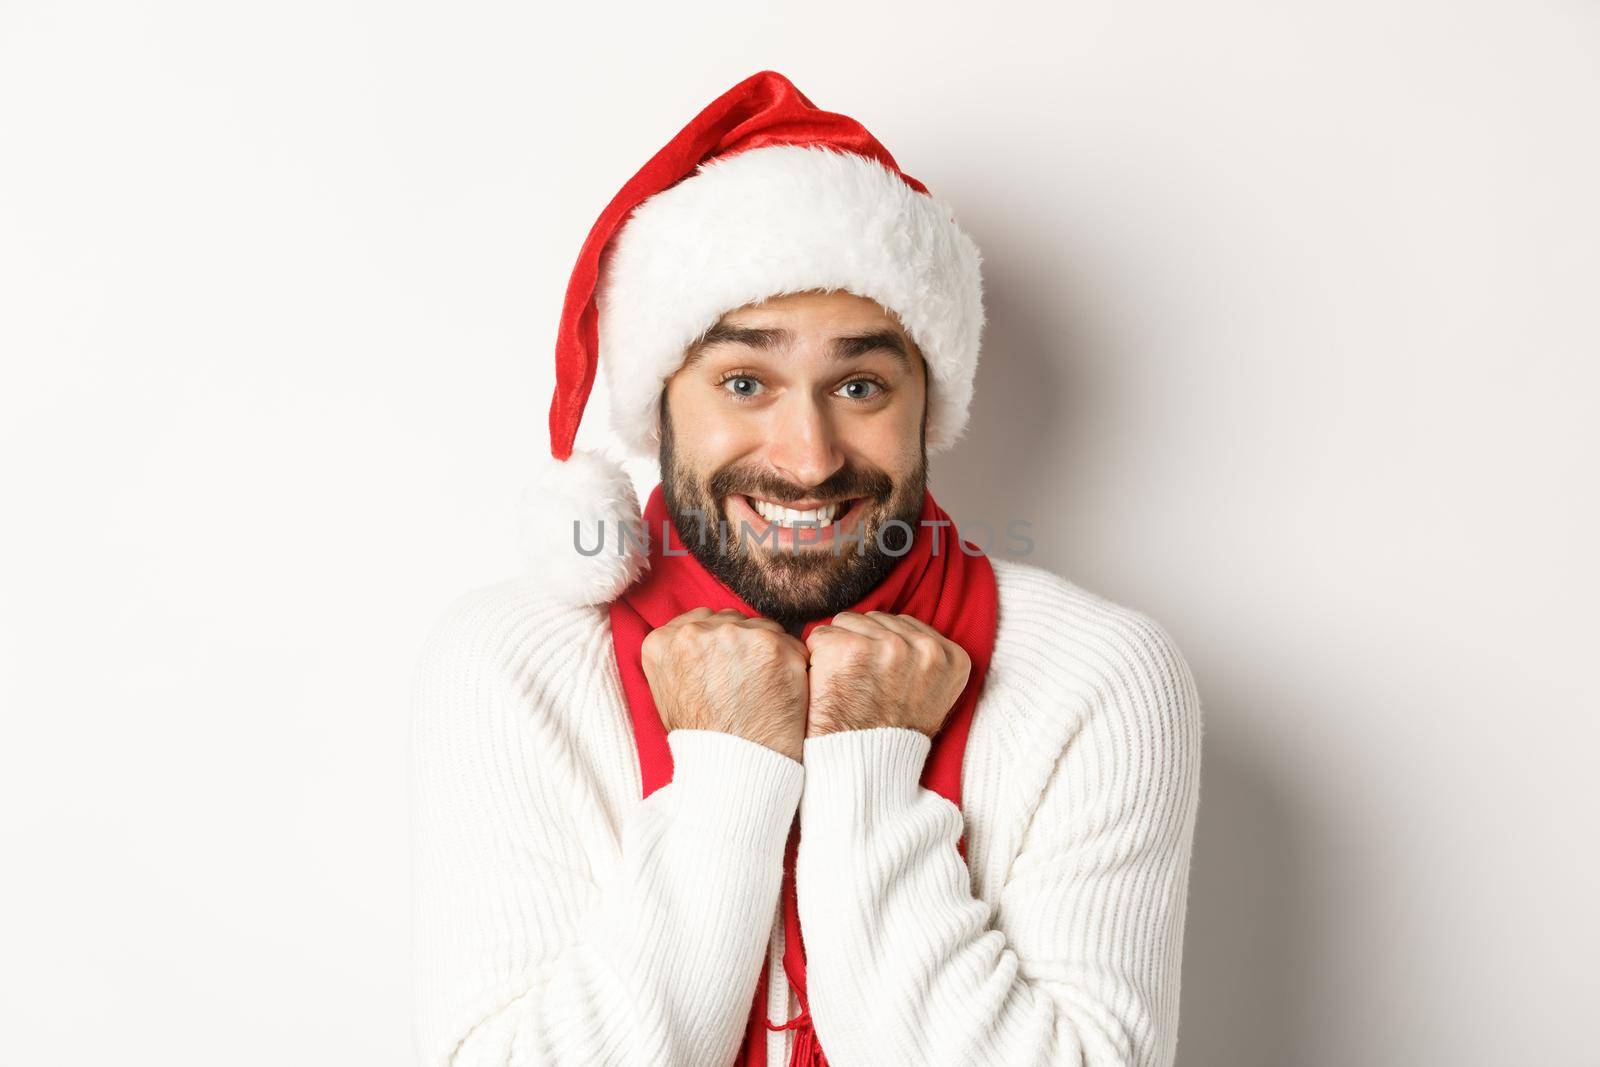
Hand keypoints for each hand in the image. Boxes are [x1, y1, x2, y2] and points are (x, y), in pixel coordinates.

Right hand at [641, 608, 809, 761]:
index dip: (716, 646)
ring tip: (764, 690)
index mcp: (663, 642)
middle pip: (730, 621)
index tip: (724, 668)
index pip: (699, 622)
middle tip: (746, 682)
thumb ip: (680, 657)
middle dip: (740, 645)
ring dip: (766, 651)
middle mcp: (695, 633)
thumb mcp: (667, 694)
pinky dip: (791, 663)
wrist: (733, 770)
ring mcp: (735, 636)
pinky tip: (783, 690)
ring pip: (760, 627)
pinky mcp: (773, 646)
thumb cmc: (703, 739)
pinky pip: (790, 642)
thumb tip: (697, 635)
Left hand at [803, 611, 971, 738]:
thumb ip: (922, 657)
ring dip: (839, 648)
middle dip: (863, 644)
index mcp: (952, 657)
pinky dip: (815, 658)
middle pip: (875, 619)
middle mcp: (924, 648)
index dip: (883, 650)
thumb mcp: (929, 696)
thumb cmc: (889, 735)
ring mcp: (888, 647)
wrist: (863, 769)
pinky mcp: (849, 649)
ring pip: (847, 622)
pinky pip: (819, 635)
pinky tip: (827, 684)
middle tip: (862, 684)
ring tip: (847, 685)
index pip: (902, 625)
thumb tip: (900, 626)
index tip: (882, 680)